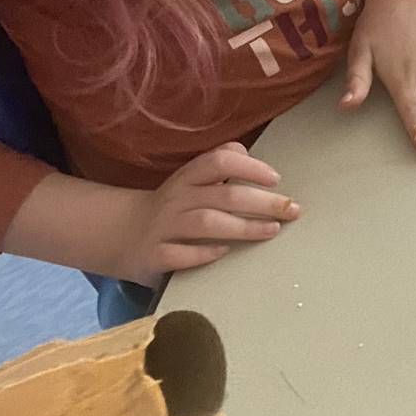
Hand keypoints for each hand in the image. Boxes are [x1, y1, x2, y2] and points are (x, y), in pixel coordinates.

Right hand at [111, 142, 297, 285]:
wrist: (122, 233)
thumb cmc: (174, 205)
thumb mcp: (193, 180)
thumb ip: (222, 165)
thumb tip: (256, 161)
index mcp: (188, 177)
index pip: (220, 161)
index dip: (250, 167)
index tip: (276, 179)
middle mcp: (176, 198)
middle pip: (225, 195)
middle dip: (263, 202)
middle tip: (292, 210)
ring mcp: (164, 227)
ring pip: (207, 222)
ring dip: (244, 227)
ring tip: (271, 230)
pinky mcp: (154, 255)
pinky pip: (180, 255)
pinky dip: (205, 253)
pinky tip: (226, 252)